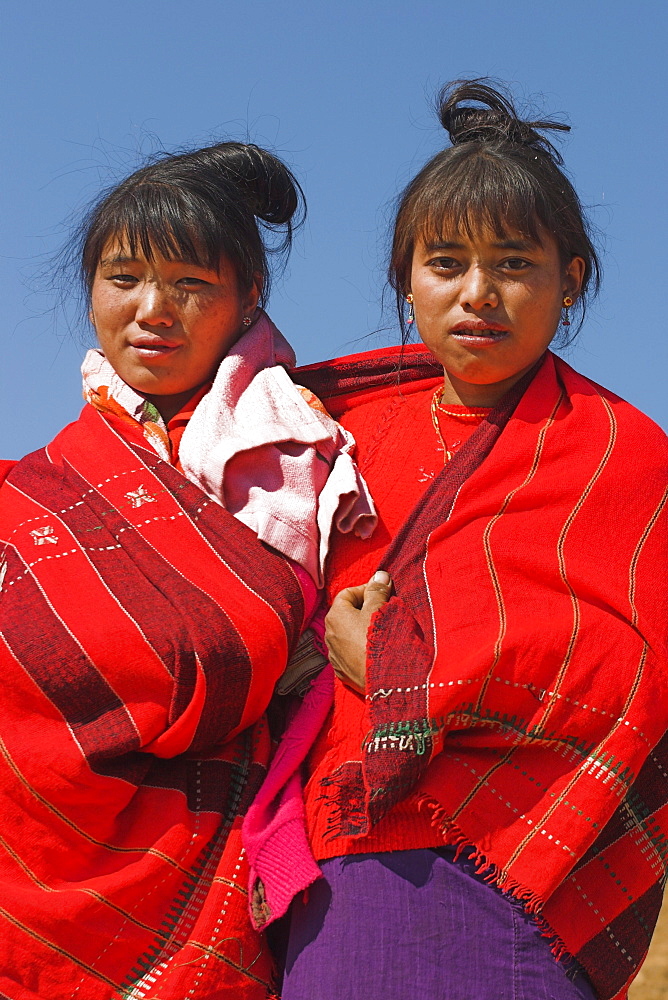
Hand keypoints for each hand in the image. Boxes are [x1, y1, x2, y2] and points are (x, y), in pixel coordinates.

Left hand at [324, 571, 392, 693]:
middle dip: (365, 609)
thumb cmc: (380, 639)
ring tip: (383, 632)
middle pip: (347, 613)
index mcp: (335, 615)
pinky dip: (361, 647)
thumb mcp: (380, 609)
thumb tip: (380, 575)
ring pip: (349, 634)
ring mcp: (334, 655)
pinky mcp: (342, 671)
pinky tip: (376, 650)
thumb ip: (378, 590)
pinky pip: (351, 652)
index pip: (347, 593)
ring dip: (363, 629)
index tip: (383, 594)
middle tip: (385, 611)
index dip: (366, 590)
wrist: (383, 679)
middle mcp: (329, 634)